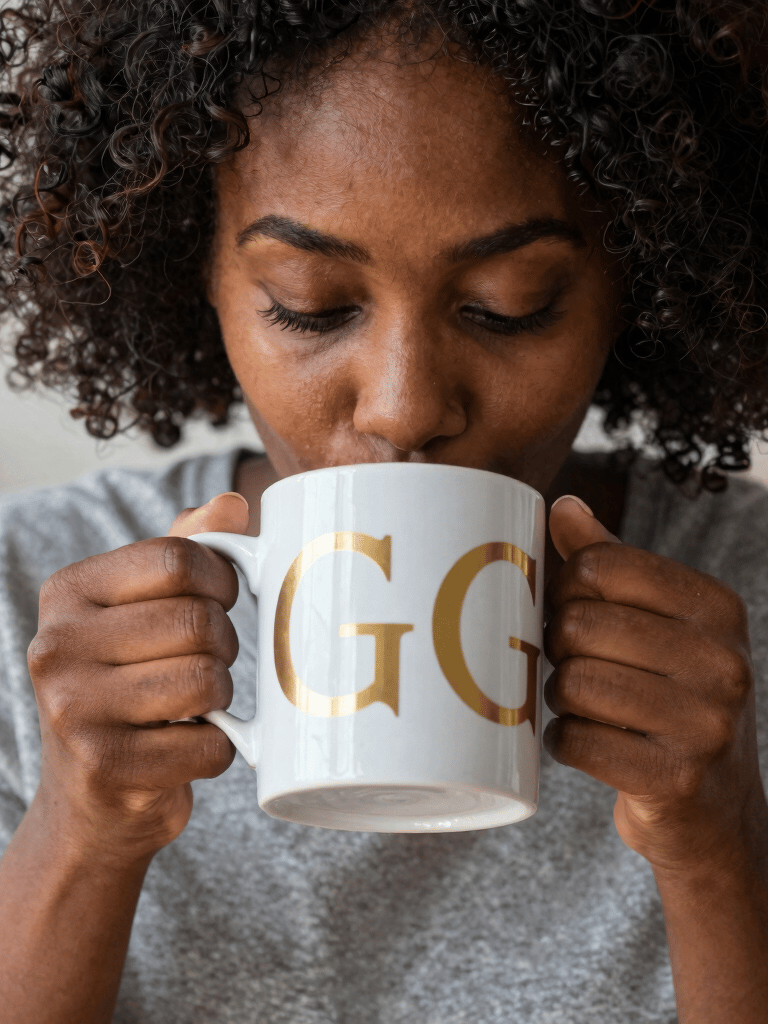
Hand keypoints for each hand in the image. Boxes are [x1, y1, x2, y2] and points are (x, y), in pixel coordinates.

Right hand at [27, 492, 249, 866]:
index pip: (176, 558)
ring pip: (208, 679)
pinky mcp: (105, 767)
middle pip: (197, 621)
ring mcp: (73, 710)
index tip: (220, 602)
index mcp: (68, 592)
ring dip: (223, 697)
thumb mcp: (144, 610)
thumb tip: (233, 505)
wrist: (91, 801)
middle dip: (225, 645)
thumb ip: (185, 552)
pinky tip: (188, 746)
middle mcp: (57, 646)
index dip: (221, 580)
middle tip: (208, 662)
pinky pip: (210, 744)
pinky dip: (218, 749)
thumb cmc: (130, 685)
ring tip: (197, 703)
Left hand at [544, 495, 767, 876]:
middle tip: (571, 663)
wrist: (717, 810)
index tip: (569, 609)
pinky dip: (564, 741)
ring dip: (559, 696)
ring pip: (573, 683)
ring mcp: (706, 724)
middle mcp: (723, 661)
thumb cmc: (673, 697)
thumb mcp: (659, 624)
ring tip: (580, 702)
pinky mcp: (675, 780)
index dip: (566, 587)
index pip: (603, 565)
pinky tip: (585, 740)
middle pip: (579, 624)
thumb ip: (612, 562)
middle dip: (559, 647)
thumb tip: (565, 506)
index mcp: (718, 608)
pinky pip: (576, 741)